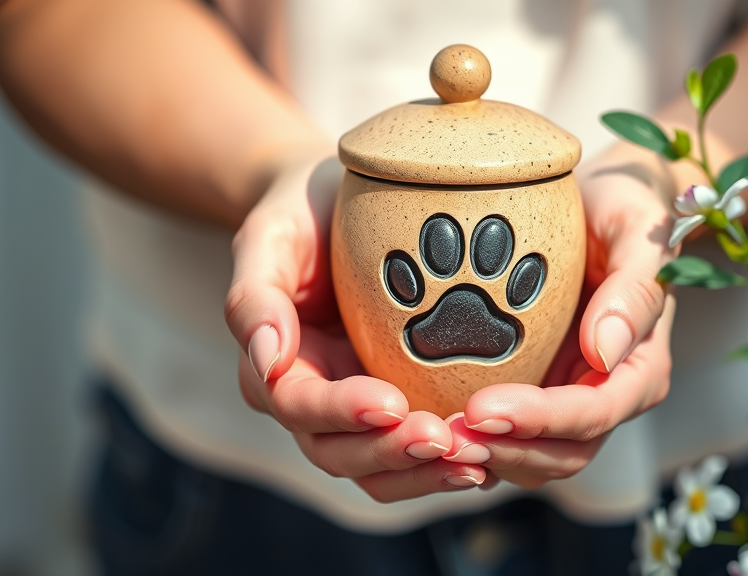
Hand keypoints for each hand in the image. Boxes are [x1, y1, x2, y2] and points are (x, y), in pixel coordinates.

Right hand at [225, 150, 489, 501]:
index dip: (342, 412)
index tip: (391, 404)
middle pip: (339, 453)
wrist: (344, 203)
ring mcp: (360, 411)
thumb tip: (269, 360)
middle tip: (444, 439)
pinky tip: (492, 459)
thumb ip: (255, 295)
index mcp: (277, 368)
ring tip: (477, 463)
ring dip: (424, 473)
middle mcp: (315, 401)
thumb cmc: (303, 212)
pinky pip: (418, 455)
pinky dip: (448, 464)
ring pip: (380, 470)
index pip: (299, 406)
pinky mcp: (405, 406)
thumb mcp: (271, 237)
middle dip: (390, 453)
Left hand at [443, 144, 677, 487]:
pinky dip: (472, 442)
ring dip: (484, 457)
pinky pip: (503, 437)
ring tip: (430, 440)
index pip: (595, 413)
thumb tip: (604, 352)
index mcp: (639, 367)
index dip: (540, 420)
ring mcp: (567, 399)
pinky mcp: (533, 392)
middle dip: (505, 453)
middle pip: (562, 454)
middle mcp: (606, 394)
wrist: (597, 201)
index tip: (481, 409)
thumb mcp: (637, 228)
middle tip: (445, 437)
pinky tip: (428, 426)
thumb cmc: (622, 207)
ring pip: (531, 458)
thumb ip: (634, 288)